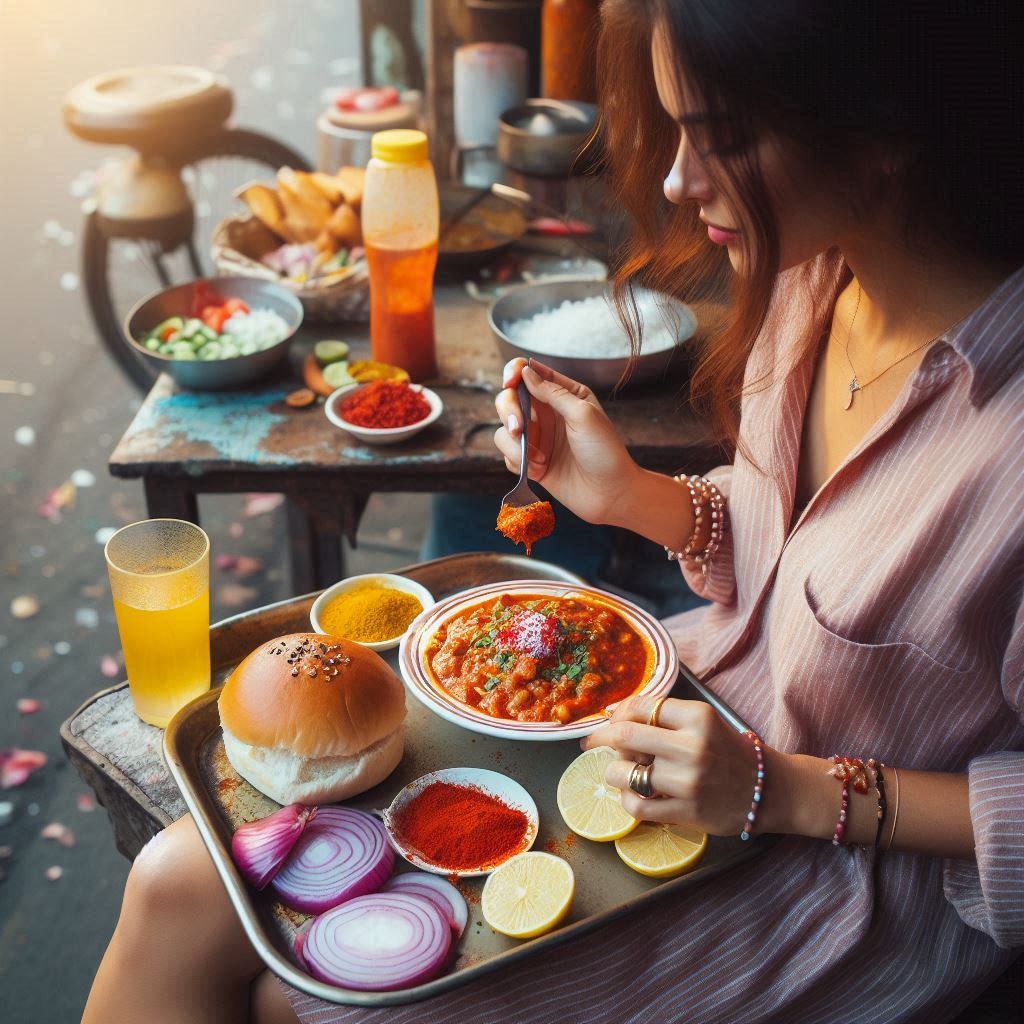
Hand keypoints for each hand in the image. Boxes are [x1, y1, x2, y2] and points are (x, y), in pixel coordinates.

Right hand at [494, 358, 640, 525]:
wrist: (611, 494)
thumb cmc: (604, 452)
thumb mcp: (583, 414)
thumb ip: (553, 392)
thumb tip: (525, 371)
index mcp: (565, 395)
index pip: (530, 373)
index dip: (514, 373)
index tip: (510, 382)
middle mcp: (548, 414)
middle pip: (509, 399)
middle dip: (509, 412)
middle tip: (518, 430)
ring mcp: (538, 439)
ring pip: (504, 430)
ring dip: (514, 445)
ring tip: (538, 459)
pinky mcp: (531, 462)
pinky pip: (508, 455)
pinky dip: (518, 462)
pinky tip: (539, 470)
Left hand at [581, 694, 760, 836]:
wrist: (767, 789)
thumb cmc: (728, 751)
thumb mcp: (703, 722)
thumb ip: (664, 716)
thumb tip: (613, 714)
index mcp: (697, 717)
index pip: (640, 706)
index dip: (616, 713)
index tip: (607, 720)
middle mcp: (692, 746)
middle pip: (625, 735)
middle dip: (600, 738)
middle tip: (591, 743)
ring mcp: (688, 781)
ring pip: (624, 772)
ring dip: (615, 772)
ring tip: (623, 772)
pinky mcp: (686, 811)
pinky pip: (636, 806)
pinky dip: (626, 800)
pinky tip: (634, 795)